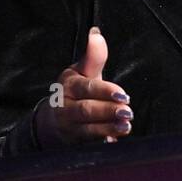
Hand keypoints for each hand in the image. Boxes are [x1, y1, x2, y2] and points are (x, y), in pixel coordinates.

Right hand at [33, 26, 132, 146]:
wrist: (53, 121)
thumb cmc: (76, 92)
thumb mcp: (83, 73)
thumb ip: (93, 57)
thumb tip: (96, 34)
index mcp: (69, 85)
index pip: (86, 88)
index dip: (104, 91)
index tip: (122, 94)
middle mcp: (65, 107)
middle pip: (86, 110)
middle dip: (108, 111)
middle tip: (128, 111)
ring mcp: (69, 128)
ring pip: (88, 130)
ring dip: (108, 128)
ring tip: (126, 126)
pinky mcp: (74, 145)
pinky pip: (88, 146)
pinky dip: (101, 144)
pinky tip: (114, 142)